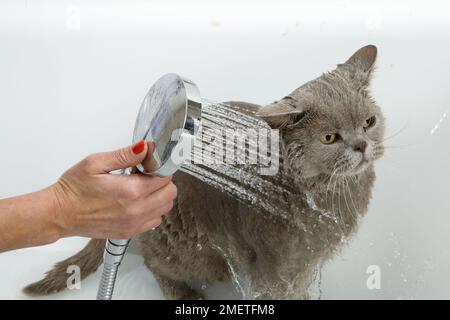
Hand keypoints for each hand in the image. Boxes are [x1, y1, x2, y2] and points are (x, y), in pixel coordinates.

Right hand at [51, 140, 176, 238]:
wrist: (59, 214)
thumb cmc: (74, 189)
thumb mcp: (96, 163)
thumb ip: (125, 155)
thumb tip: (145, 147)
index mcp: (130, 190)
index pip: (165, 178)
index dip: (159, 168)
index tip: (149, 165)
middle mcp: (136, 209)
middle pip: (170, 194)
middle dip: (162, 181)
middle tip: (145, 175)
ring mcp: (134, 223)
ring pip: (165, 208)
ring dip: (159, 196)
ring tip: (140, 188)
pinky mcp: (129, 232)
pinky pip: (154, 221)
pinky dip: (152, 210)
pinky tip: (137, 202)